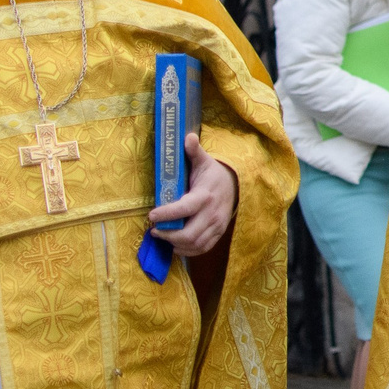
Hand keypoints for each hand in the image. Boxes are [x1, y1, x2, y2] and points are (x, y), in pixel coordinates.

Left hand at [151, 134, 238, 256]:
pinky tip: (175, 245)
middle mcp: (212, 213)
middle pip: (189, 233)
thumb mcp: (204, 161)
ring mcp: (216, 225)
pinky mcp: (218, 233)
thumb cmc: (213, 174)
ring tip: (162, 237)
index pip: (185, 208)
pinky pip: (202, 248)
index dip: (167, 214)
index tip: (151, 215)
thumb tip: (187, 137)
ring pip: (194, 243)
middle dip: (168, 235)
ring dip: (175, 244)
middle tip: (154, 230)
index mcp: (205, 195)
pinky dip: (187, 251)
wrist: (236, 186)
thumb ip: (194, 151)